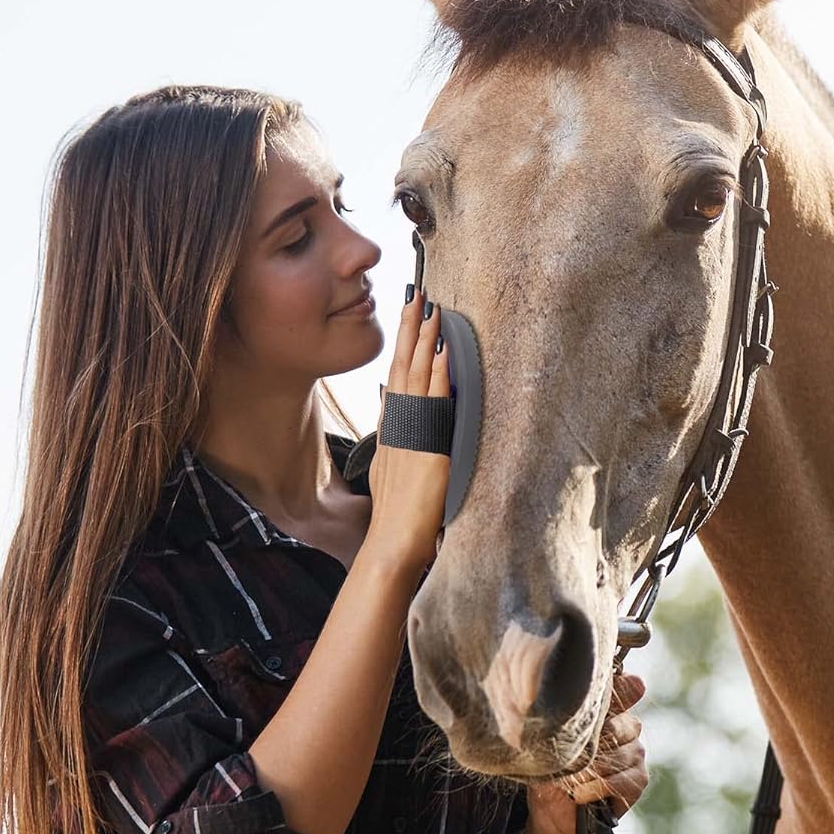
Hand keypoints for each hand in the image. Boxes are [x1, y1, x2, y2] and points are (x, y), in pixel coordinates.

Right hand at [365, 287, 450, 570]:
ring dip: (423, 339)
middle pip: (401, 366)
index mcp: (391, 432)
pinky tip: (443, 349)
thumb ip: (394, 442)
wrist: (393, 542)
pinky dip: (436, 371)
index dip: (402, 345)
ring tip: (431, 306)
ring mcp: (409, 432)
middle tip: (417, 292)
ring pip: (414, 375)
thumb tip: (395, 418)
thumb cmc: (398, 518)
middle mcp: (397, 425)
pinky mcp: (425, 443)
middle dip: (409, 328)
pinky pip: (431, 400)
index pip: (396, 377)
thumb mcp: (391, 472)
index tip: (408, 317)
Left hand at [526, 672, 648, 833]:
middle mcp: (626, 726)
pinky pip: (623, 780)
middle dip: (594, 744)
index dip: (625, 689)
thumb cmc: (548, 770)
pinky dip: (599, 788)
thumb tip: (570, 703)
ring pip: (622, 754)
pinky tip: (580, 795)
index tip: (627, 688)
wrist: (552, 811)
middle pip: (620, 725)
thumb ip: (562, 721)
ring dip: (591, 772)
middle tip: (570, 759)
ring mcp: (635, 752)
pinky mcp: (638, 779)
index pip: (623, 689)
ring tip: (569, 783)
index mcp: (605, 709)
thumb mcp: (547, 742)